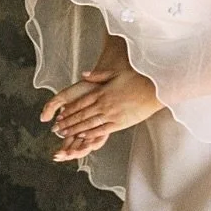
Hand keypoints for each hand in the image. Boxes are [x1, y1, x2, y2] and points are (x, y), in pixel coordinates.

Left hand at [42, 68, 163, 157]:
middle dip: (68, 123)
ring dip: (76, 130)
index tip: (60, 115)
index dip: (69, 111)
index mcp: (102, 92)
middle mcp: (104, 104)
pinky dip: (91, 134)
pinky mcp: (120, 123)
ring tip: (65, 134)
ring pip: (89, 124)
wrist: (154, 89)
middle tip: (57, 129)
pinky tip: (82, 138)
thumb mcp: (115, 73)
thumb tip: (84, 74)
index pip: (80, 103)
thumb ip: (98, 75)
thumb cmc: (137, 79)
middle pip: (81, 115)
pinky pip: (102, 130)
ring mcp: (112, 115)